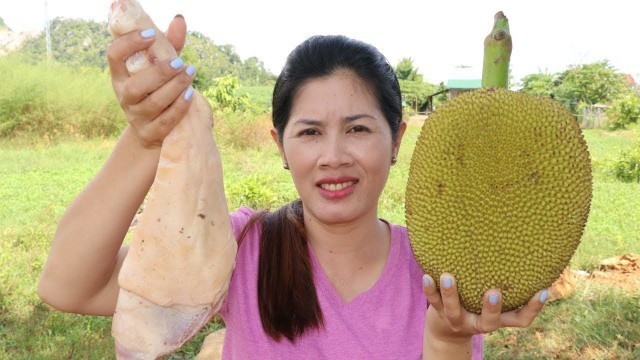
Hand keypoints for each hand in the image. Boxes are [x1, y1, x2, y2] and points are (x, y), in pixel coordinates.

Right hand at [107, 15, 194, 147]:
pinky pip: (165, 120)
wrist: (153, 129)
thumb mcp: (159, 66)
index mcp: (120, 75)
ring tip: (191, 74)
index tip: (150, 34)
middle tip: (179, 62)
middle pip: (135, 86)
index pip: (114, 55)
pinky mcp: (150, 132)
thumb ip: (168, 45)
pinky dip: (180, 106)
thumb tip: (179, 20)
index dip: (129, 43)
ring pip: (154, 103)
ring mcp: (136, 116)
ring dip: (174, 87)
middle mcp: (124, 96)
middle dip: (159, 73)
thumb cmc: (157, 88)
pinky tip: (191, 94)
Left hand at [421, 273, 546, 356]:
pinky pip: (433, 302)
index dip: (533, 308)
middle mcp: (479, 323)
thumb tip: (524, 248)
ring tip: (448, 276)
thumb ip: (504, 282)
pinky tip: (427, 275)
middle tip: (494, 291)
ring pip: (454, 310)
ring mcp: (458, 320)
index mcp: (497, 320)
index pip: (521, 320)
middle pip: (489, 322)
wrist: (445, 329)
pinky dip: (429, 290)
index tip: (543, 290)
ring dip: (451, 294)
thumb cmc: (476, 304)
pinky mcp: (439, 313)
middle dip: (492, 308)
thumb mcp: (490, 298)